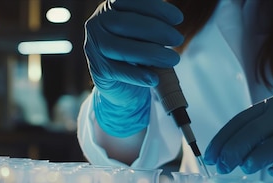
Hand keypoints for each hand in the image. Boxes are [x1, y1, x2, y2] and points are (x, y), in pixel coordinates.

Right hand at [84, 0, 183, 136]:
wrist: (122, 84)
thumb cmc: (137, 54)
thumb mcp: (145, 35)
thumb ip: (154, 27)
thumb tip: (173, 29)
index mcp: (111, 9)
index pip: (132, 2)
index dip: (156, 9)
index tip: (178, 18)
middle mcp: (98, 24)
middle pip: (125, 23)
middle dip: (156, 30)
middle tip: (177, 39)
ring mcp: (94, 47)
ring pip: (120, 48)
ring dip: (151, 53)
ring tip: (173, 59)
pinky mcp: (98, 70)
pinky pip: (118, 71)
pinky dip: (138, 75)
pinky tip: (155, 78)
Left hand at [204, 93, 272, 182]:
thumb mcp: (268, 136)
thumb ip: (247, 141)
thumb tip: (218, 158)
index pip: (242, 119)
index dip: (223, 139)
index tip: (210, 158)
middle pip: (258, 129)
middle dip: (236, 149)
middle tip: (223, 167)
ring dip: (258, 157)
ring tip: (246, 168)